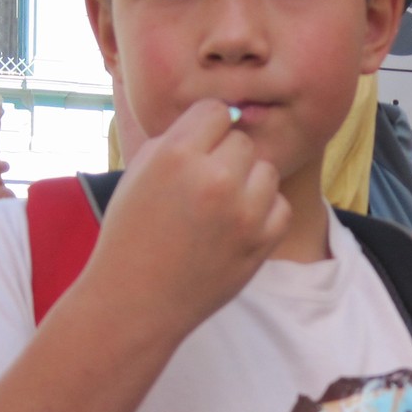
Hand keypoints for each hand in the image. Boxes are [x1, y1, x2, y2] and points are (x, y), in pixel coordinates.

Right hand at [87, 100, 287, 332]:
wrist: (136, 300)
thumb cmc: (131, 233)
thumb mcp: (140, 171)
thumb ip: (180, 138)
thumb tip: (221, 117)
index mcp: (177, 155)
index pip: (216, 111)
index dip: (206, 130)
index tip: (196, 151)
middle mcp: (214, 178)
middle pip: (242, 142)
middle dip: (225, 158)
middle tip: (203, 187)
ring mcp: (243, 212)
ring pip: (266, 170)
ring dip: (248, 184)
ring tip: (220, 207)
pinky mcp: (262, 242)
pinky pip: (280, 206)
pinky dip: (263, 213)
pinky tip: (236, 226)